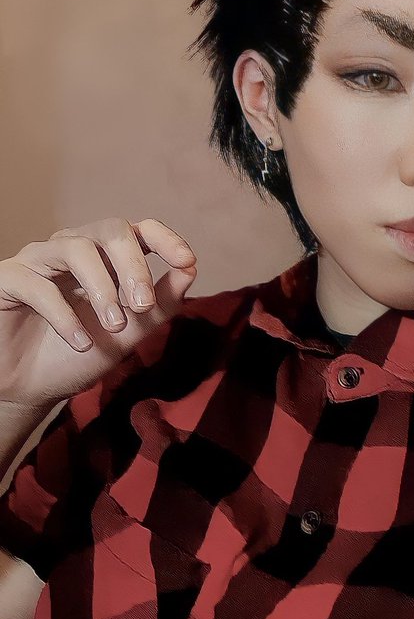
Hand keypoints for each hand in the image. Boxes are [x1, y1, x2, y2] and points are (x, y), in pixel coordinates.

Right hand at [0, 218, 197, 410]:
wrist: (29, 389)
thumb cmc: (77, 355)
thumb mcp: (128, 333)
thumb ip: (159, 303)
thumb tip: (190, 269)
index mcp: (104, 256)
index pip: (138, 230)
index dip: (165, 238)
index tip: (187, 261)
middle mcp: (72, 248)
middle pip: (111, 229)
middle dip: (134, 265)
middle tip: (142, 305)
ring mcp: (38, 259)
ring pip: (76, 248)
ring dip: (102, 288)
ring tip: (114, 326)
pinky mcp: (8, 279)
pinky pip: (38, 285)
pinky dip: (64, 315)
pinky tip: (80, 343)